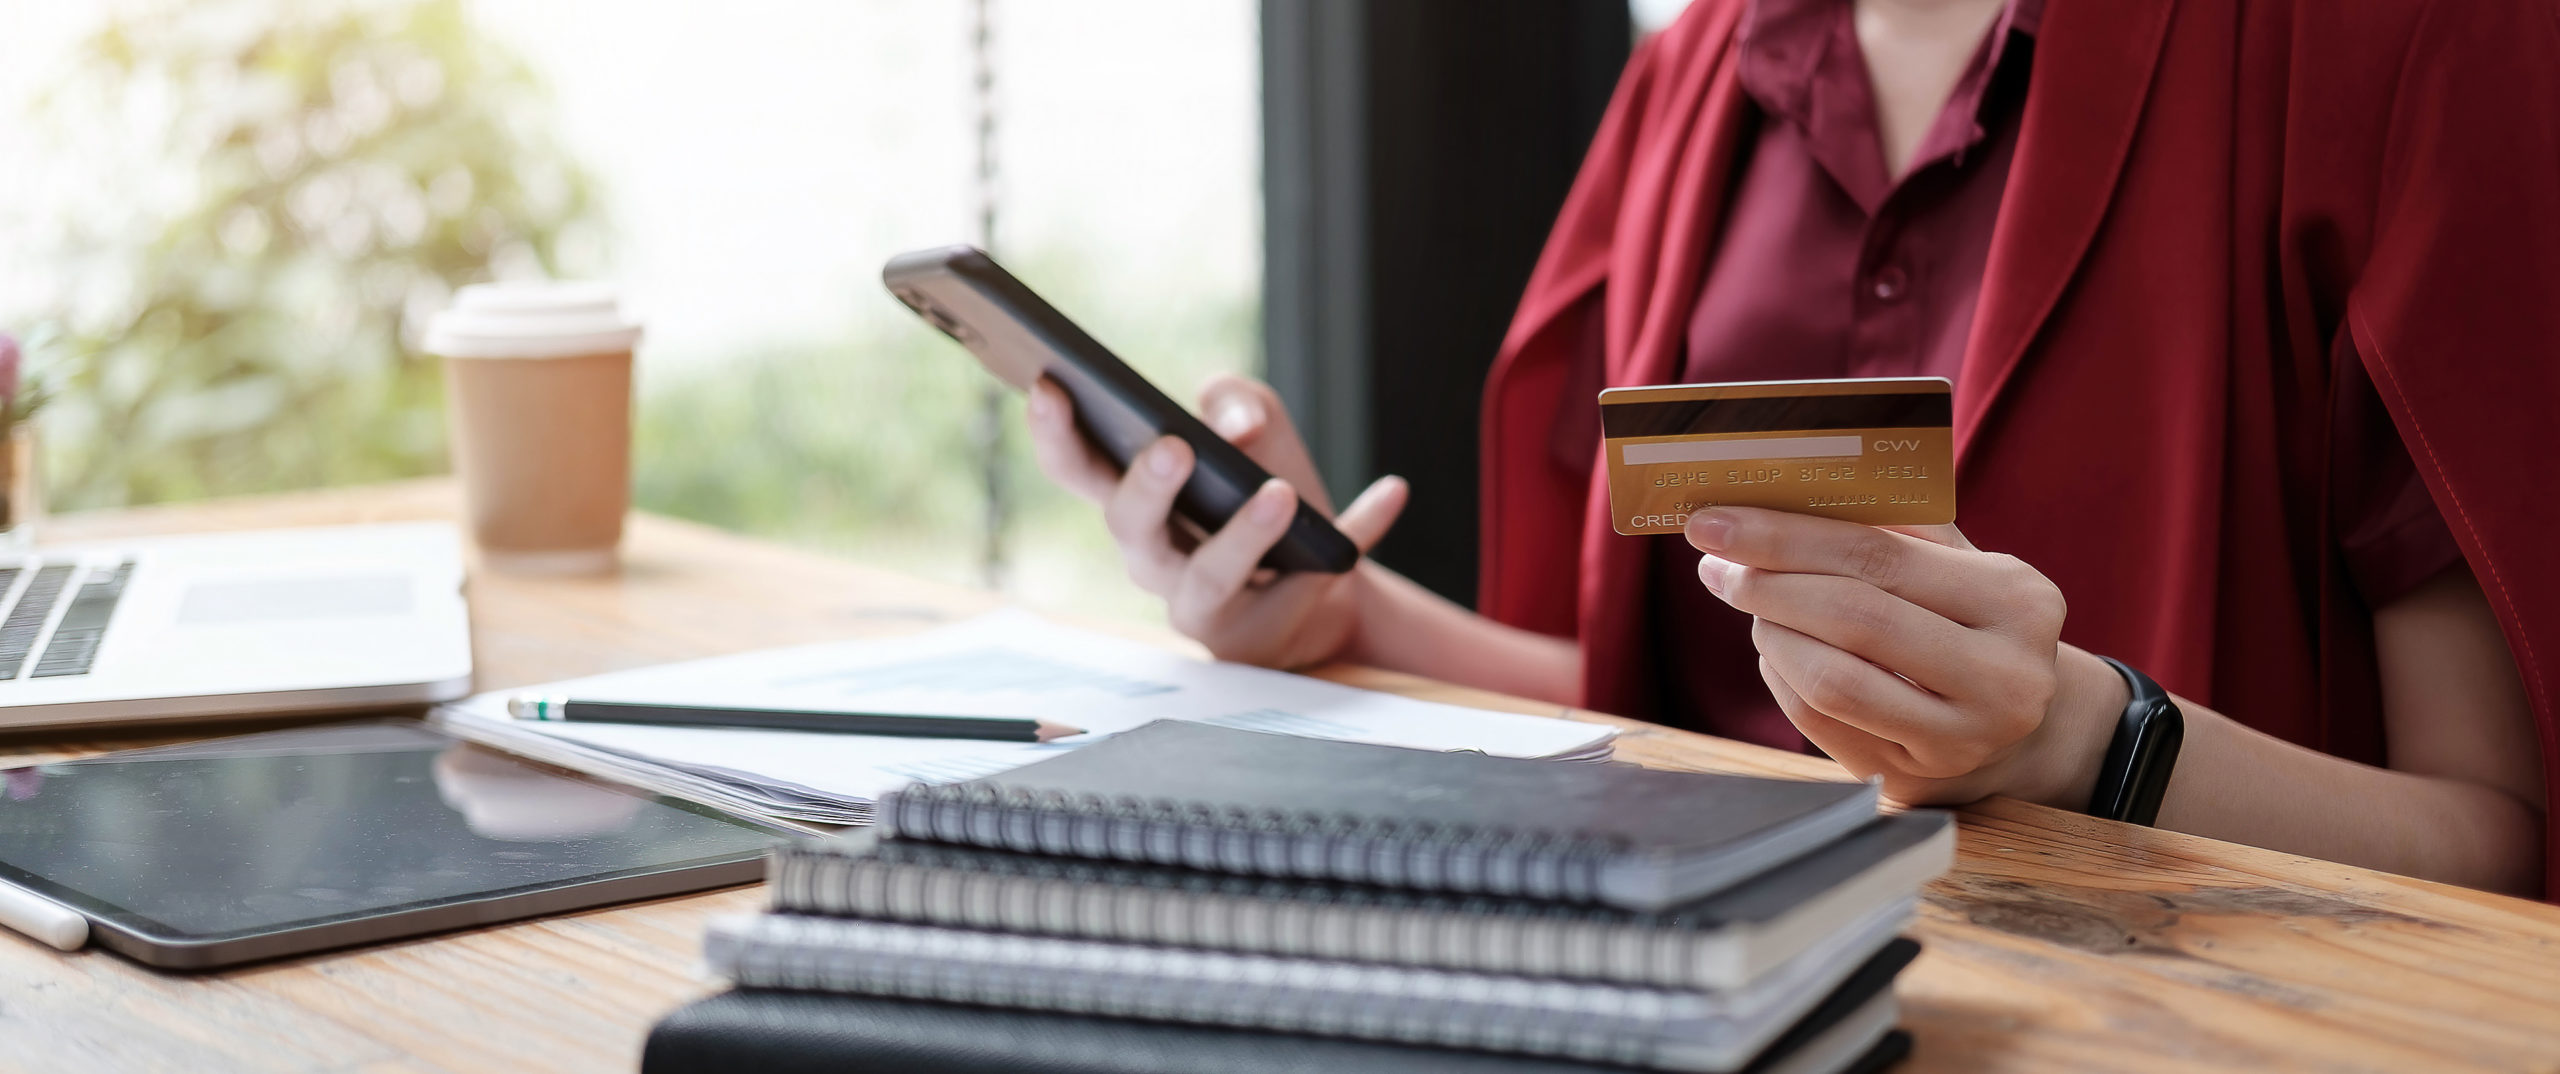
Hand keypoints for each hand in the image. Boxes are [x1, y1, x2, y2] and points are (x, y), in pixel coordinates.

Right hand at [1024, 374, 1406, 669]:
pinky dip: (1358, 530)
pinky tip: (1391, 491)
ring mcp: (1203, 604)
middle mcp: (1154, 557)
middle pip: (1130, 528)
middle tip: (1172, 446)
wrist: (1317, 575)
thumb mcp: (1252, 428)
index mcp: (1135, 501)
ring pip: (1208, 577)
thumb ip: (1238, 403)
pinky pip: (1311, 581)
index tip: (1049, 384)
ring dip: (1245, 533)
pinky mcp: (1264, 628)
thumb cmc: (1259, 493)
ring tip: (1279, 493)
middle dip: (1146, 486)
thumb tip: (1236, 429)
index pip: (1077, 468)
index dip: (1055, 433)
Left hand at [1683, 507, 2126, 808]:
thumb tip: (1780, 490)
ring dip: (1771, 631)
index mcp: (2017, 600)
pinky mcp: (1915, 779)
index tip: (1717, 519)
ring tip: (1750, 599)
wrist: (2012, 724)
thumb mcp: (1954, 566)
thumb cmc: (1966, 622)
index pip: (1879, 555)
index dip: (1787, 535)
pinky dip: (1781, 675)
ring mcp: (1963, 739)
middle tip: (1715, 561)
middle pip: (1853, 616)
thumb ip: (1888, 525)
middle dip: (1767, 583)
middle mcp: (2004, 677)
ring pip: (1830, 678)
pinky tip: (1777, 648)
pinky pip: (1819, 720)